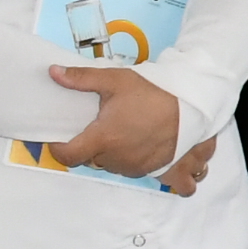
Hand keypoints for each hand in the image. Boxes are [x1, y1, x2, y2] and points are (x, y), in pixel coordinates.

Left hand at [46, 65, 191, 179]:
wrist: (194, 101)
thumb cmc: (155, 91)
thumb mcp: (116, 79)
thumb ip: (81, 79)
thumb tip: (52, 72)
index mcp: (104, 139)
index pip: (68, 156)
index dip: (59, 148)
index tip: (62, 138)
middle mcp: (119, 159)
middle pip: (93, 160)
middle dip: (93, 147)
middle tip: (105, 125)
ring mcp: (141, 168)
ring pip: (118, 168)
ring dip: (117, 156)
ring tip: (129, 134)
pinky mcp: (163, 171)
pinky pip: (145, 176)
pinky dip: (148, 170)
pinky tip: (152, 153)